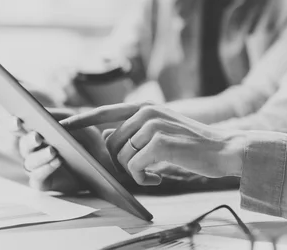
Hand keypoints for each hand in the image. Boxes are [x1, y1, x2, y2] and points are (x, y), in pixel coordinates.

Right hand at [19, 124, 131, 192]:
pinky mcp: (42, 182)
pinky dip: (45, 169)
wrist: (102, 166)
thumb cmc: (89, 142)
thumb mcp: (82, 126)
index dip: (14, 123)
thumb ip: (67, 119)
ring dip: (40, 156)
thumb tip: (49, 118)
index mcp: (39, 132)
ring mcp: (37, 167)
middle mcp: (33, 150)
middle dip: (29, 140)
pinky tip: (57, 162)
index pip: (20, 127)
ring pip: (29, 161)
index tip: (17, 120)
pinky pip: (37, 177)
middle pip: (23, 144)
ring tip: (53, 151)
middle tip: (38, 137)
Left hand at [60, 102, 246, 185]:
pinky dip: (143, 179)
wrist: (224, 150)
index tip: (62, 125)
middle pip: (111, 144)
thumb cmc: (192, 145)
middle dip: (120, 163)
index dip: (82, 119)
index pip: (105, 112)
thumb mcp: (161, 132)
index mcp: (145, 108)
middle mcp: (146, 112)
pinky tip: (157, 179)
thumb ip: (135, 133)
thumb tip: (107, 141)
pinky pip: (135, 168)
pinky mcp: (160, 142)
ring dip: (134, 173)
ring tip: (153, 175)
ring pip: (121, 157)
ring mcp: (153, 125)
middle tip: (141, 172)